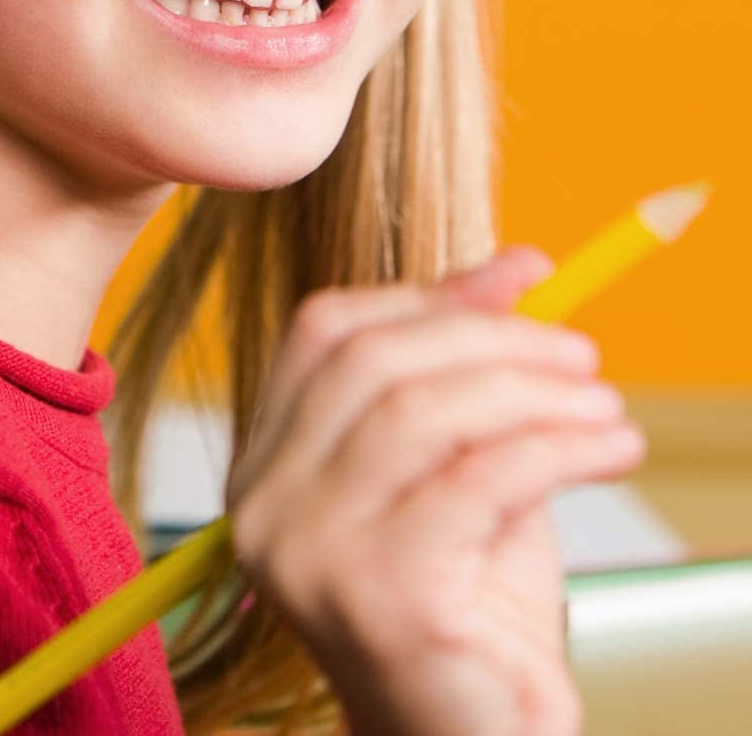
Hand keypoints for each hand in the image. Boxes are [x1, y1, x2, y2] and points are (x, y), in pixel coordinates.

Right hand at [225, 246, 644, 735]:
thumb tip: (519, 265)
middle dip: (489, 337)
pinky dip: (556, 448)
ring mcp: (308, 550)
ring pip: (419, 412)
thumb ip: (472, 372)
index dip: (426, 294)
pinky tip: (608, 449)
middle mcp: (264, 502)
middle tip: (580, 352)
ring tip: (604, 406)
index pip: (322, 330)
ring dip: (530, 391)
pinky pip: (475, 481)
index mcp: (267, 461)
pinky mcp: (378, 593)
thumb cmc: (470, 609)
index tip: (525, 279)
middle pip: (369, 360)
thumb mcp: (465, 465)